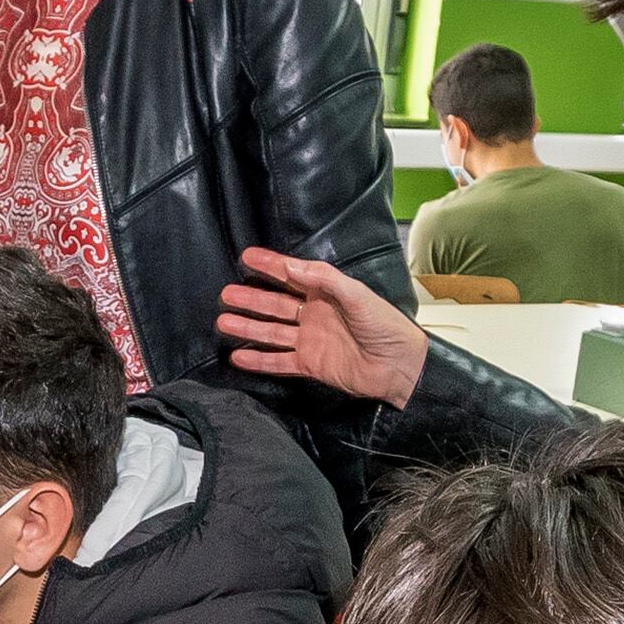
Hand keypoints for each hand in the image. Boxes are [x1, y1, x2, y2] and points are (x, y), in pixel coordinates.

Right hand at [217, 248, 427, 407]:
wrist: (400, 366)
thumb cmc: (385, 326)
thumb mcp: (357, 295)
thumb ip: (324, 279)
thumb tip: (291, 266)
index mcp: (327, 293)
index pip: (292, 275)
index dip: (270, 265)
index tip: (247, 256)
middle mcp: (315, 315)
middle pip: (275, 304)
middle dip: (251, 298)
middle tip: (226, 293)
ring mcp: (311, 340)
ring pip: (272, 332)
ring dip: (248, 327)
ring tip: (223, 321)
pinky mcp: (310, 365)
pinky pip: (279, 361)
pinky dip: (259, 360)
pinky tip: (239, 355)